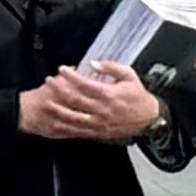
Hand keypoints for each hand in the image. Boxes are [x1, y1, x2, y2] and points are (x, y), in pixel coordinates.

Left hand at [20, 64, 161, 141]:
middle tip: (49, 81)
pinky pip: (78, 131)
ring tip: (46, 102)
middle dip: (60, 90)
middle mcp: (102, 110)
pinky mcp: (98, 132)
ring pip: (73, 118)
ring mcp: (98, 123)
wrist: (148, 119)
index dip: (71, 76)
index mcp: (109, 94)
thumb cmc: (138, 95)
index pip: (85, 84)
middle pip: (75, 100)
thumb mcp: (129, 75)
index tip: (62, 69)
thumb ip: (111, 67)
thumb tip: (93, 62)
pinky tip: (56, 122)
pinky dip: (66, 127)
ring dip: (58, 110)